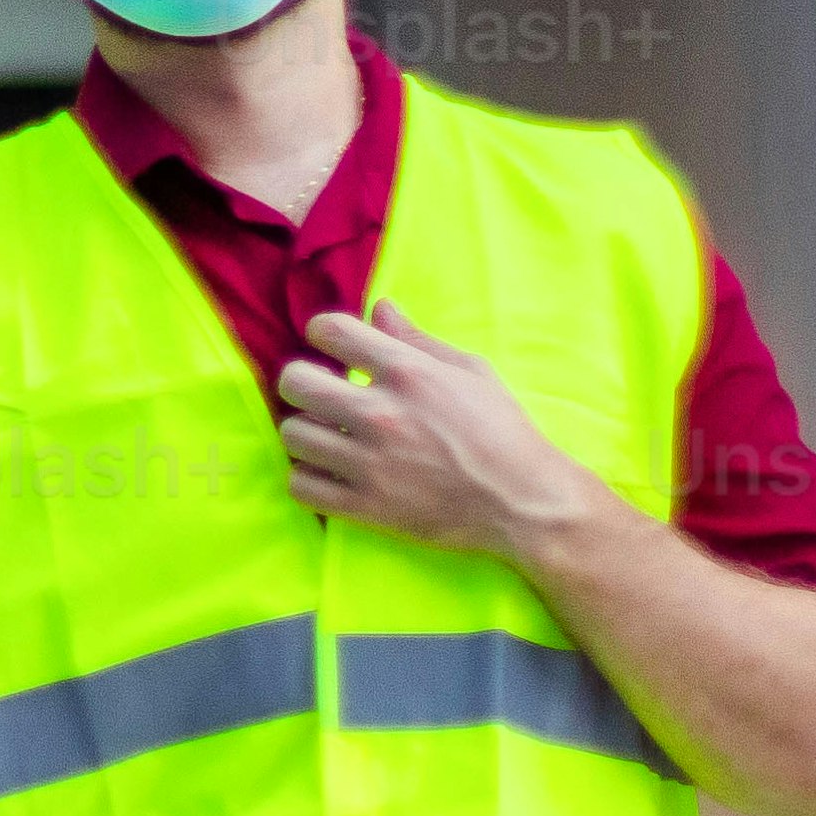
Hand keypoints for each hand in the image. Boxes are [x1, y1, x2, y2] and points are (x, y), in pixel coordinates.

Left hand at [275, 297, 595, 567]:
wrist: (522, 501)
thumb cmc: (503, 430)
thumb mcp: (470, 371)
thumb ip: (418, 339)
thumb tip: (379, 308)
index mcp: (408, 372)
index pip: (330, 330)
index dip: (323, 332)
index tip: (332, 345)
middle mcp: (380, 413)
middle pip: (296, 382)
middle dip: (302, 380)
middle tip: (321, 392)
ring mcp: (369, 463)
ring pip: (293, 435)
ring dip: (306, 431)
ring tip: (327, 435)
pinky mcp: (366, 507)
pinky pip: (301, 486)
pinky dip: (308, 477)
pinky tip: (329, 472)